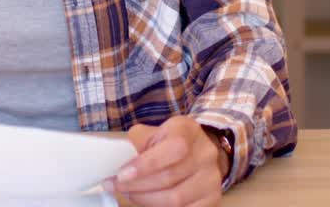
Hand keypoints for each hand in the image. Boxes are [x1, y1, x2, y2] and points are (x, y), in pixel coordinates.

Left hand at [104, 117, 225, 206]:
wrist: (197, 151)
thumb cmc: (169, 141)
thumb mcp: (153, 132)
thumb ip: (137, 143)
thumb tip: (117, 163)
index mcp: (188, 130)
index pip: (173, 148)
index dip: (146, 164)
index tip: (121, 175)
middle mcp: (205, 153)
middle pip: (169, 177)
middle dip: (137, 185)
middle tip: (116, 186)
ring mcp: (212, 178)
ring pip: (175, 199)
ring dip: (145, 199)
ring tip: (129, 193)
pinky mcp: (213, 198)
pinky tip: (147, 201)